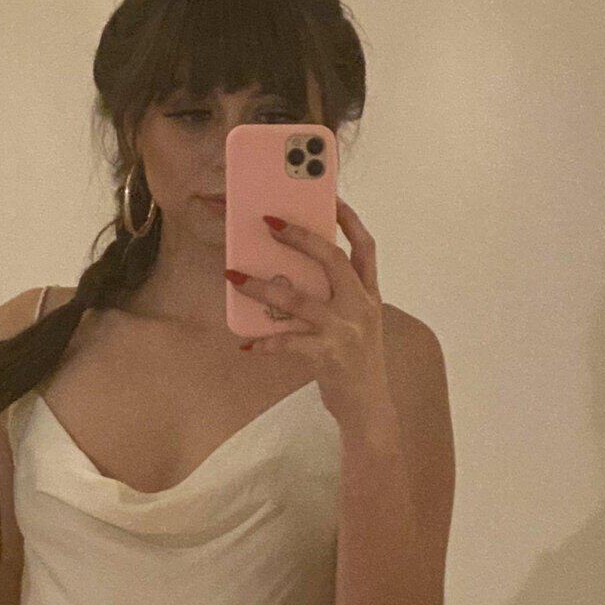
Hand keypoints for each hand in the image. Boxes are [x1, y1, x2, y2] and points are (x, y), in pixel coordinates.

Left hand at [232, 197, 395, 433]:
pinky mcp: (328, 356)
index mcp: (370, 294)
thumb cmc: (355, 362)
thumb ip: (336, 297)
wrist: (370, 409)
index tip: (330, 195)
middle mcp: (360, 307)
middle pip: (332, 259)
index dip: (348, 219)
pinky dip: (266, 342)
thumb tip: (293, 272)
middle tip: (268, 222)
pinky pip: (290, 343)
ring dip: (263, 287)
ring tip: (234, 276)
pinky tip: (247, 343)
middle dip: (300, 236)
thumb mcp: (357, 323)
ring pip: (299, 299)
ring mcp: (345, 331)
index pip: (364, 246)